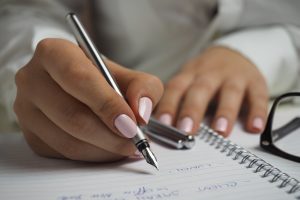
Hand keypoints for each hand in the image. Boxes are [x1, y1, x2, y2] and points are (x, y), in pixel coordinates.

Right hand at [14, 38, 162, 161]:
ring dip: (105, 149)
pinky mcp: (31, 135)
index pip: (79, 78)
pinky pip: (64, 154)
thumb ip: (144, 88)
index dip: (107, 104)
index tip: (131, 123)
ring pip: (68, 140)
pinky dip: (93, 156)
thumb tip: (140, 113)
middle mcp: (33, 79)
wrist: (83, 89)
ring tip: (127, 146)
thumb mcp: (131, 76)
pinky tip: (109, 148)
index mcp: (54, 53)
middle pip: (72, 115)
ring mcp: (26, 110)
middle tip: (135, 141)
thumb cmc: (106, 80)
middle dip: (110, 135)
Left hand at [155, 46, 267, 136]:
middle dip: (192, 110)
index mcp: (190, 75)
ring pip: (230, 92)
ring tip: (220, 131)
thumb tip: (158, 126)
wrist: (234, 54)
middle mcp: (211, 74)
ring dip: (225, 112)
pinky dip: (258, 112)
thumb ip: (176, 100)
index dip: (168, 105)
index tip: (162, 123)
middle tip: (186, 130)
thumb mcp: (188, 80)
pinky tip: (255, 127)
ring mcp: (234, 77)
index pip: (176, 88)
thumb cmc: (205, 75)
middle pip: (200, 90)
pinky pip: (258, 96)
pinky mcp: (255, 82)